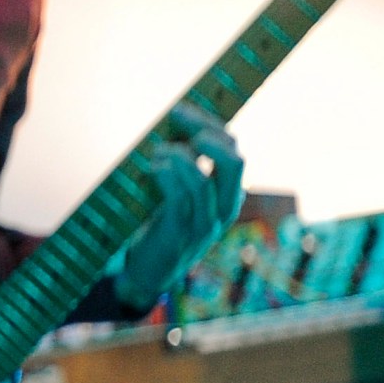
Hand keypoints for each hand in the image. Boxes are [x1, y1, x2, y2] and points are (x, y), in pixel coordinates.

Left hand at [116, 104, 243, 307]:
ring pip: (204, 180)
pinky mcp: (181, 233)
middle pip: (233, 162)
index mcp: (229, 194)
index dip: (210, 125)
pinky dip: (167, 176)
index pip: (234, 150)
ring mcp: (204, 223)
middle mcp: (224, 208)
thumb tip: (171, 123)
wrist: (150, 272)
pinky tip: (154, 166)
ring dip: (178, 157)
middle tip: (177, 122)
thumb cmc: (162, 224)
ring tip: (157, 151)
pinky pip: (180, 199)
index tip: (180, 109)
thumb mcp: (181, 194)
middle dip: (206, 134)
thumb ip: (184, 166)